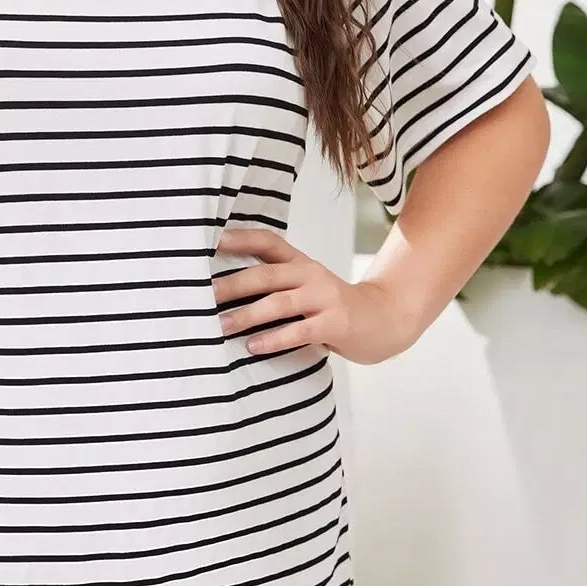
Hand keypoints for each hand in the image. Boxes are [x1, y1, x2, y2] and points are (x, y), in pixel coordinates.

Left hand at [212, 225, 419, 365]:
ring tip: (221, 325)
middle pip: (266, 274)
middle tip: (203, 293)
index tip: (211, 241)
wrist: (383, 320)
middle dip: (232, 284)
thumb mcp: (306, 286)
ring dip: (247, 315)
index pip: (268, 242)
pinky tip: (253, 346)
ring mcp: (323, 298)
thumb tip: (221, 290)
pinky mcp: (334, 323)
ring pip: (278, 303)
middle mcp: (310, 274)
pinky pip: (299, 331)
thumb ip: (275, 285)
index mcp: (300, 263)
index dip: (240, 239)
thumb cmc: (331, 307)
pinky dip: (274, 339)